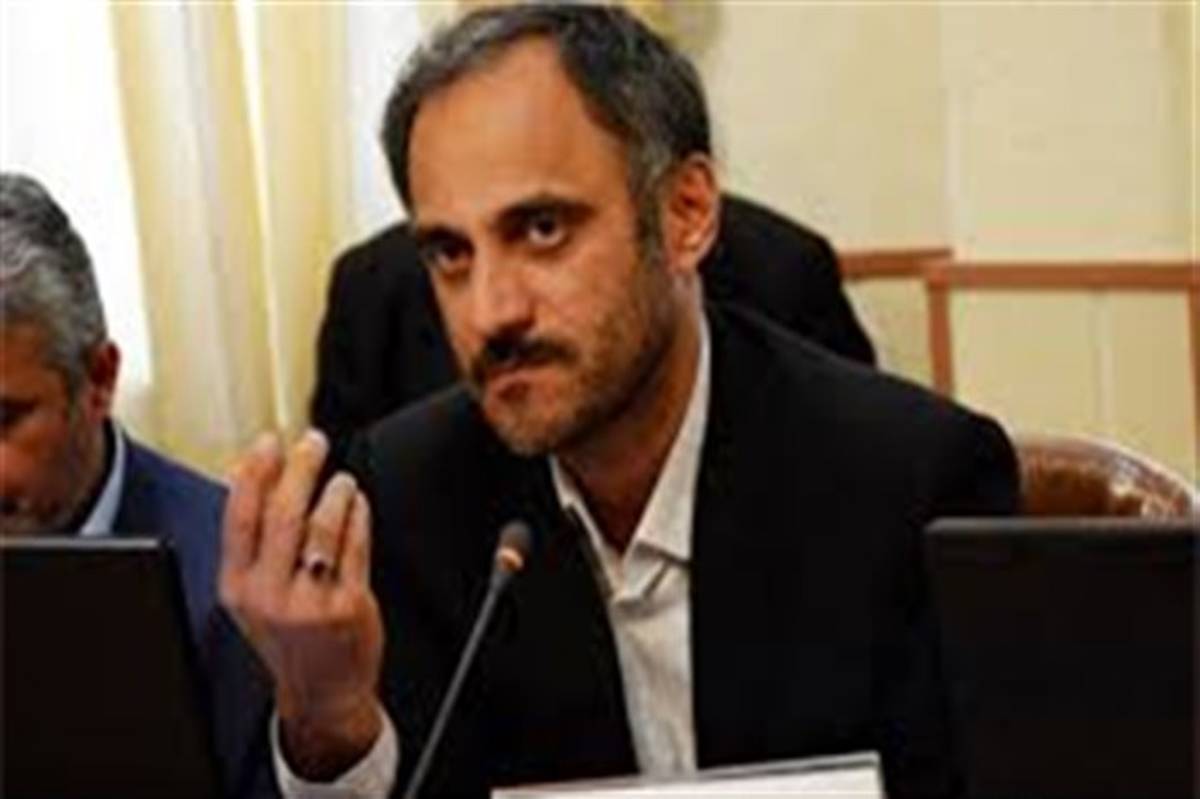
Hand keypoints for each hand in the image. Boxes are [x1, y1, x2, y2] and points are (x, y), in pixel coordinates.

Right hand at [219, 429, 384, 779]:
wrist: (321, 692)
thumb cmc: (288, 633)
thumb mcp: (253, 590)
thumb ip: (250, 535)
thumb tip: (245, 470)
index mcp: (238, 588)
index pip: (241, 518)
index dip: (255, 473)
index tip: (268, 442)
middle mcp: (270, 595)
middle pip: (284, 514)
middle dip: (300, 469)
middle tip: (313, 443)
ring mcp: (311, 602)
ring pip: (324, 526)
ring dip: (335, 491)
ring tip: (340, 479)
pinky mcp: (349, 605)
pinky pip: (356, 546)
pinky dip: (358, 516)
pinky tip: (357, 504)